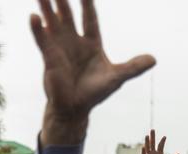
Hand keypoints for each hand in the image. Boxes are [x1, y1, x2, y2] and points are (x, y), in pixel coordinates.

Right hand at [31, 0, 154, 145]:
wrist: (74, 109)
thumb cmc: (94, 93)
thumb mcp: (116, 78)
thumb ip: (133, 67)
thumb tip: (154, 60)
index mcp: (91, 44)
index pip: (90, 19)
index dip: (87, 4)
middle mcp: (74, 43)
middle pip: (68, 17)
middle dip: (63, 2)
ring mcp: (60, 49)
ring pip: (53, 24)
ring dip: (47, 9)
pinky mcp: (50, 59)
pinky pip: (44, 41)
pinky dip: (39, 30)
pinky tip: (34, 17)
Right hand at [131, 129, 180, 153]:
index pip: (160, 146)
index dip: (162, 141)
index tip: (165, 137)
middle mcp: (153, 153)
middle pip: (153, 143)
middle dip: (153, 137)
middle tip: (152, 130)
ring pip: (147, 147)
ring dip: (147, 142)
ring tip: (147, 135)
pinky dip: (143, 151)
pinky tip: (143, 146)